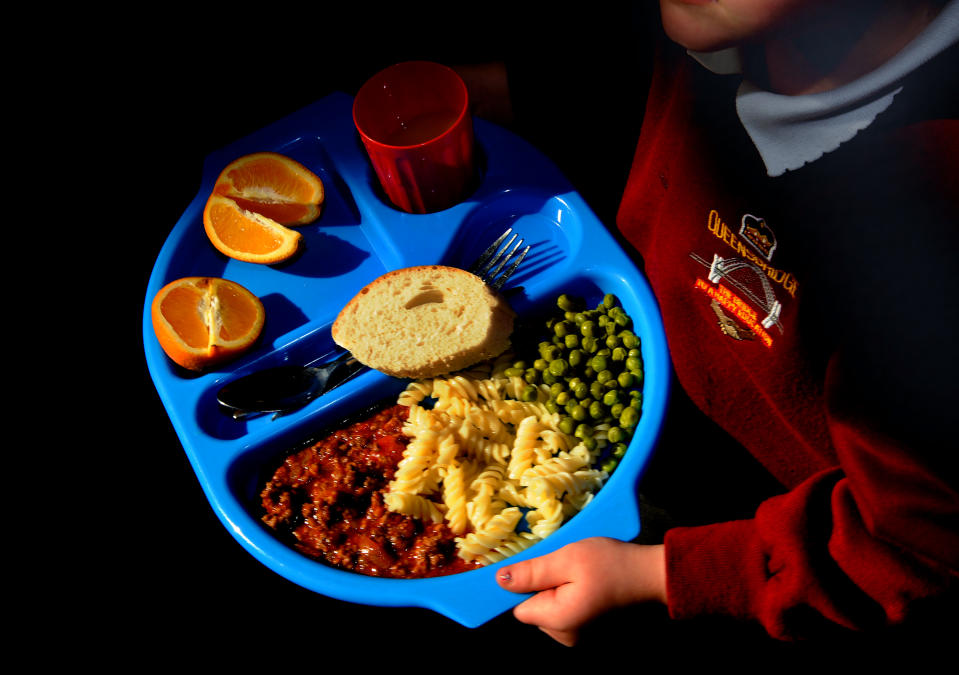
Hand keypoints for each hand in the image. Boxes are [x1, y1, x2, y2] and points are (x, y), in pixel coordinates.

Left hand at [496, 537, 665, 646]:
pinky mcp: (590, 629)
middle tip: (563, 565)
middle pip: (534, 609)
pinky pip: (566, 610)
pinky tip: (585, 581)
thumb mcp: (567, 558)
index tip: (534, 566)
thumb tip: (500, 581)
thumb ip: (531, 572)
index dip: (522, 585)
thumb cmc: (610, 564)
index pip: (518, 607)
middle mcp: (566, 637)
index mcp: (558, 622)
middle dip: (542, 585)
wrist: (652, 574)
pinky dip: (570, 594)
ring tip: (577, 572)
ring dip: (556, 588)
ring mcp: (580, 636)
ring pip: (550, 608)